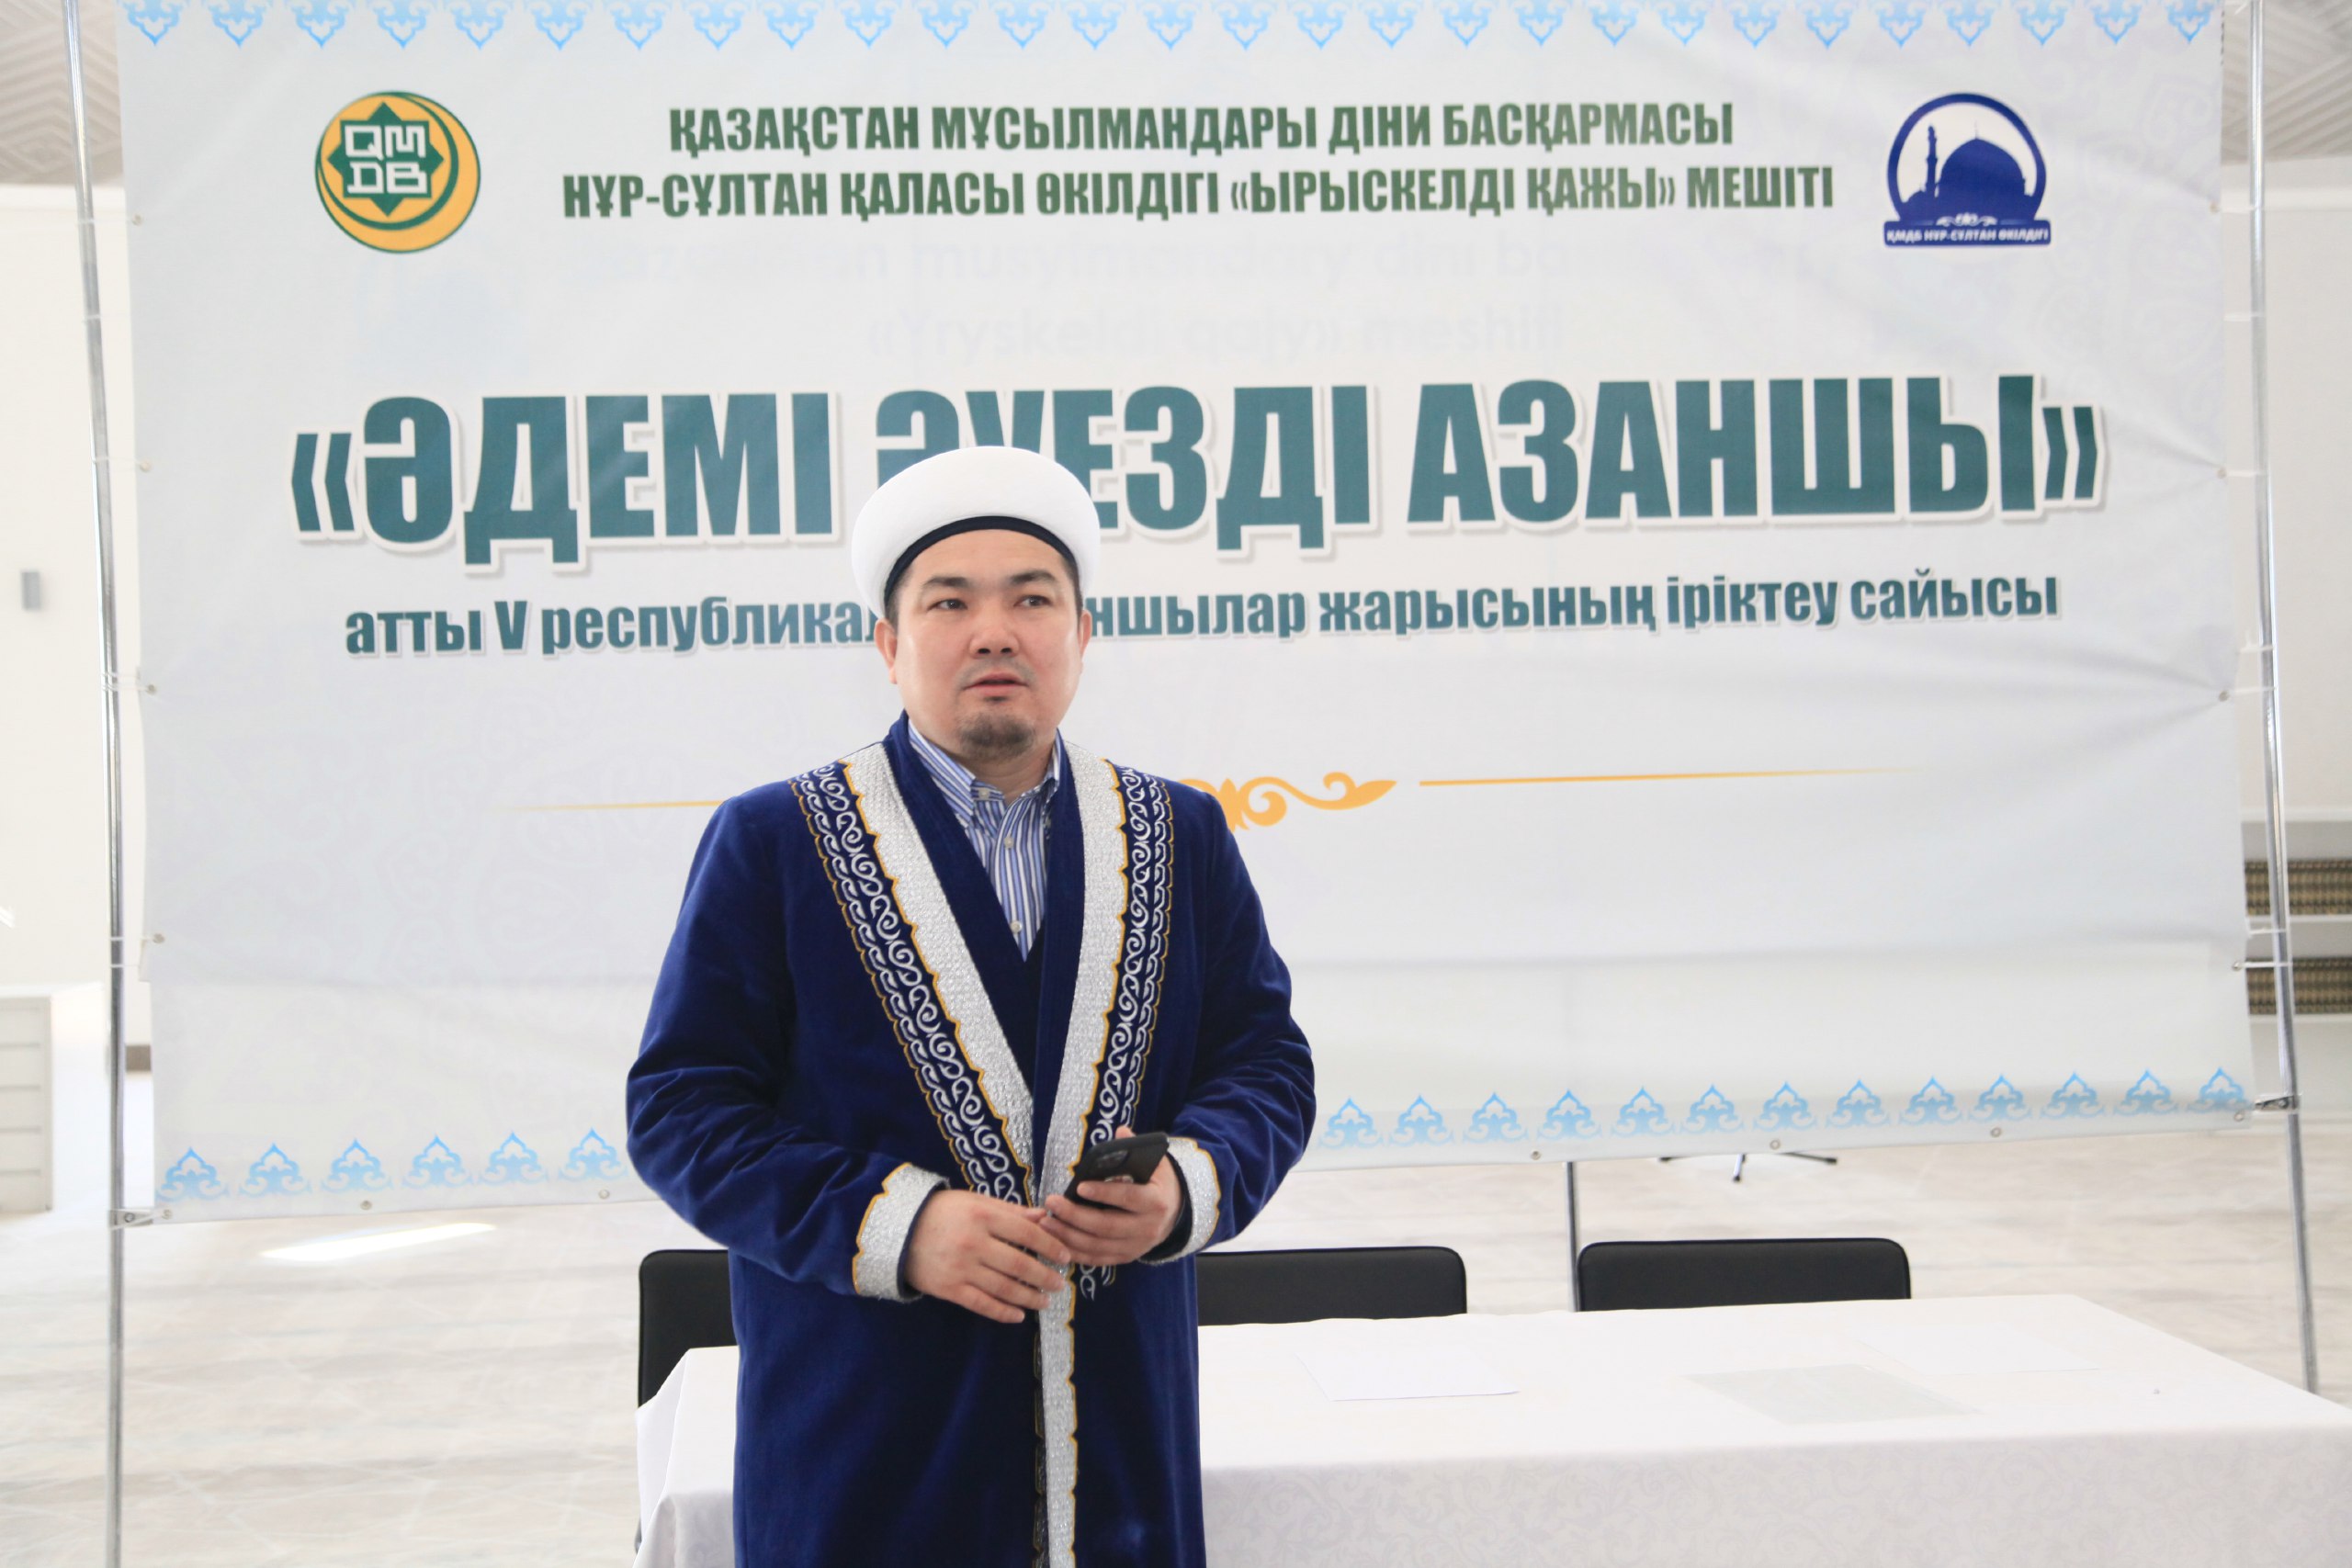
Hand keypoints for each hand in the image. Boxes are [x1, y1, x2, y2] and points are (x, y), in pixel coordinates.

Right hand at [903, 1191, 1070, 1324]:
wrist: (897, 1230)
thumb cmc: (942, 1212)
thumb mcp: (975, 1201)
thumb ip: (1010, 1211)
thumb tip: (1044, 1217)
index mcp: (983, 1216)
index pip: (1027, 1234)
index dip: (1050, 1246)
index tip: (1065, 1256)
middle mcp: (974, 1243)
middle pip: (1019, 1265)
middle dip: (1045, 1276)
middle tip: (1060, 1284)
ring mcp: (961, 1268)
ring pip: (1004, 1288)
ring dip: (1029, 1297)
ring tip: (1045, 1301)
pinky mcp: (949, 1289)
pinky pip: (982, 1304)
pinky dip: (1003, 1312)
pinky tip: (1019, 1316)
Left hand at [1040, 1126, 1182, 1267]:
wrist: (1175, 1213)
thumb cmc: (1158, 1183)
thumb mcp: (1156, 1164)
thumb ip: (1137, 1148)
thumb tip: (1121, 1130)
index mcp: (1156, 1202)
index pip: (1128, 1198)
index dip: (1103, 1193)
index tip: (1079, 1186)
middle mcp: (1147, 1228)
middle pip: (1106, 1226)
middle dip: (1075, 1216)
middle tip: (1052, 1203)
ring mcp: (1136, 1247)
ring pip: (1097, 1246)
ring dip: (1068, 1236)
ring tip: (1046, 1221)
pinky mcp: (1125, 1257)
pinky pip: (1096, 1259)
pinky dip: (1074, 1252)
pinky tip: (1055, 1240)